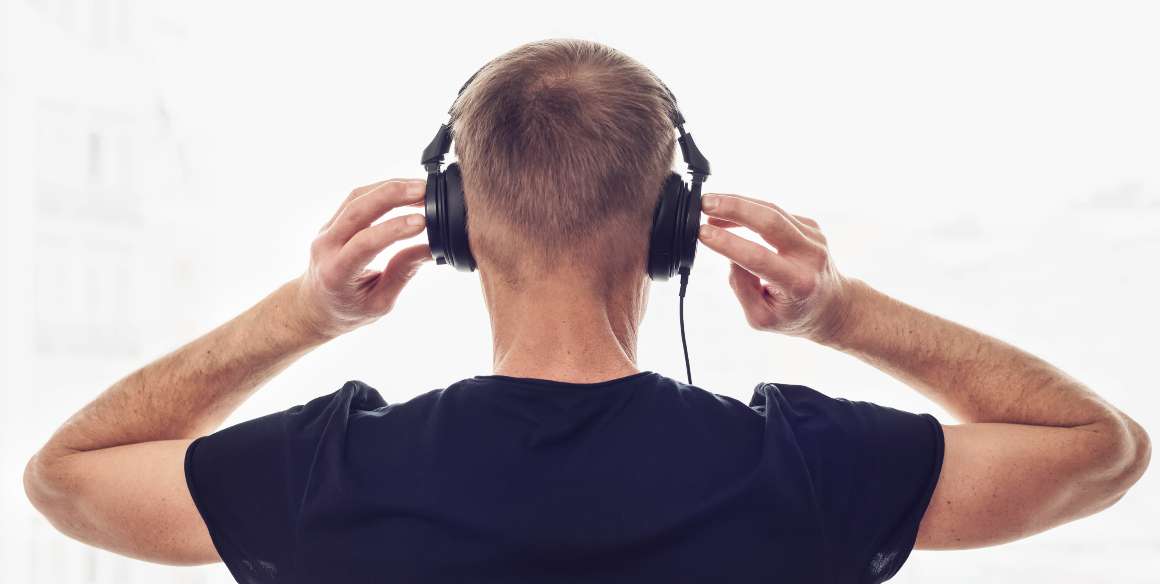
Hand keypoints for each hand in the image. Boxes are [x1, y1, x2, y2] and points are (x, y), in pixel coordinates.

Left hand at [295, 178, 431, 338]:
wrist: (314, 306)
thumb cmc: (347, 310)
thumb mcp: (379, 303)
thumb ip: (402, 274)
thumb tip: (430, 248)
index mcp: (337, 272)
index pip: (365, 243)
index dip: (394, 229)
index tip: (423, 222)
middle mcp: (327, 247)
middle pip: (357, 209)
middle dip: (392, 195)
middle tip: (424, 190)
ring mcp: (326, 230)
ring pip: (357, 197)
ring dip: (390, 187)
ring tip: (421, 188)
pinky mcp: (333, 221)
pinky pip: (357, 198)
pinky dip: (382, 190)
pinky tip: (405, 190)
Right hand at [697, 193, 852, 342]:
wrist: (832, 306)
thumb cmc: (793, 315)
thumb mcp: (762, 317)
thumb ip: (742, 287)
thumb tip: (730, 255)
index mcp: (797, 283)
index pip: (758, 258)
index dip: (728, 243)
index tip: (702, 233)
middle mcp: (809, 256)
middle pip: (771, 221)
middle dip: (734, 208)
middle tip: (704, 204)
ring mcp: (813, 238)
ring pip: (772, 210)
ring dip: (737, 204)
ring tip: (708, 206)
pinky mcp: (810, 226)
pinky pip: (775, 213)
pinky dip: (749, 210)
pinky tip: (730, 216)